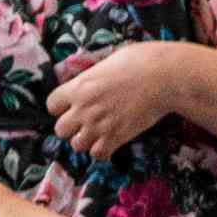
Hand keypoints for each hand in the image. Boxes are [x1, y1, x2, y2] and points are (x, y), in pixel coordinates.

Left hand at [44, 43, 179, 161]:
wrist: (165, 77)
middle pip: (60, 130)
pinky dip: (102, 151)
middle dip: (70, 127)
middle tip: (84, 122)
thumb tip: (90, 79)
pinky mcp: (117, 137)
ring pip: (77, 145)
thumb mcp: (108, 62)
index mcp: (79, 87)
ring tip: (97, 133)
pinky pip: (98, 154)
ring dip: (85, 140)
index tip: (71, 105)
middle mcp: (84, 108)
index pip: (51, 105)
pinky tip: (110, 141)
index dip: (60, 107)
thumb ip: (93, 76)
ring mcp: (99, 125)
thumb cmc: (140, 61)